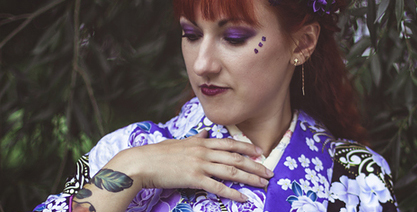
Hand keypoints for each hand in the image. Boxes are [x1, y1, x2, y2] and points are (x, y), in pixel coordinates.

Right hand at [112, 130, 273, 201]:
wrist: (142, 162)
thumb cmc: (159, 153)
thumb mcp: (179, 141)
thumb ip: (194, 138)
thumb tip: (203, 133)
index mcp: (201, 142)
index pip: (230, 143)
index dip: (247, 147)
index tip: (260, 152)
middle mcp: (204, 151)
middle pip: (236, 158)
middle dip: (255, 165)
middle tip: (269, 172)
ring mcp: (200, 164)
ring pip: (231, 171)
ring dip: (250, 178)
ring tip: (263, 184)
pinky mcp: (194, 178)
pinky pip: (217, 186)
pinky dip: (232, 193)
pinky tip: (244, 198)